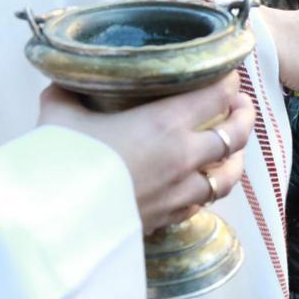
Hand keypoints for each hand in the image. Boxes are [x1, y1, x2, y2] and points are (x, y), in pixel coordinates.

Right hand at [37, 73, 254, 232]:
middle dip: (245, 117)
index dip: (229, 84)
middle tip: (242, 106)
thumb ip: (67, 95)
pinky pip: (202, 203)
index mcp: (165, 123)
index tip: (229, 78)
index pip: (217, 97)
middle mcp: (183, 156)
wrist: (54, 220)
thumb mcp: (59, 116)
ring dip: (234, 160)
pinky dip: (208, 191)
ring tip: (234, 150)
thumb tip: (64, 82)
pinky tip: (202, 186)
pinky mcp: (169, 217)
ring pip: (227, 175)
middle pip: (235, 135)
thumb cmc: (61, 161)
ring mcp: (181, 191)